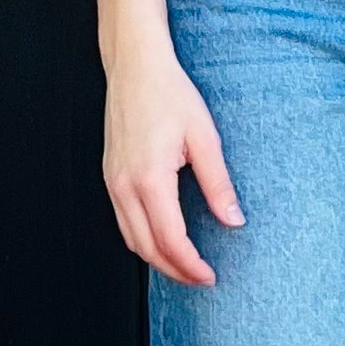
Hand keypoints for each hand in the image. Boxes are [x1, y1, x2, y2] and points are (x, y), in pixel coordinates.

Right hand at [103, 32, 241, 284]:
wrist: (134, 66)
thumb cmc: (170, 94)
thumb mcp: (204, 137)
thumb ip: (218, 183)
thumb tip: (234, 220)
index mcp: (149, 179)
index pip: (170, 239)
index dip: (191, 265)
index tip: (211, 276)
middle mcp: (124, 186)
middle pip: (147, 248)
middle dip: (175, 270)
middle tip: (202, 279)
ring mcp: (112, 182)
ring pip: (131, 239)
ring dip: (157, 259)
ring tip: (185, 266)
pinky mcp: (110, 176)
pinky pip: (123, 221)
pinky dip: (143, 240)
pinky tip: (163, 240)